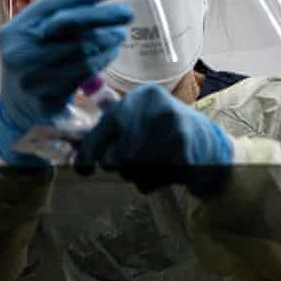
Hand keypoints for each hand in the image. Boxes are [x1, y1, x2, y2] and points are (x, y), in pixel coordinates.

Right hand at [0, 0, 133, 165]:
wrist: (18, 108)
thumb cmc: (36, 60)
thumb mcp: (42, 32)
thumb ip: (71, 8)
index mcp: (16, 29)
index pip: (54, 3)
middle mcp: (18, 52)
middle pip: (69, 25)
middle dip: (103, 16)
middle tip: (127, 14)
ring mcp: (30, 78)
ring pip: (80, 53)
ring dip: (107, 43)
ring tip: (119, 36)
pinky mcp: (45, 100)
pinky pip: (82, 76)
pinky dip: (101, 62)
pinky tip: (110, 55)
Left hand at [75, 84, 233, 196]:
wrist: (211, 147)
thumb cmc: (165, 135)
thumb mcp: (140, 120)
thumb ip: (108, 130)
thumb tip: (68, 148)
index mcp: (142, 96)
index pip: (105, 126)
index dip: (89, 150)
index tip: (83, 168)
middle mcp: (157, 108)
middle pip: (116, 155)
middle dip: (118, 165)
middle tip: (129, 164)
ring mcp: (174, 129)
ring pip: (131, 170)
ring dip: (136, 175)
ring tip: (152, 165)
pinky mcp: (185, 153)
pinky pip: (150, 181)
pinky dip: (152, 183)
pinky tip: (165, 172)